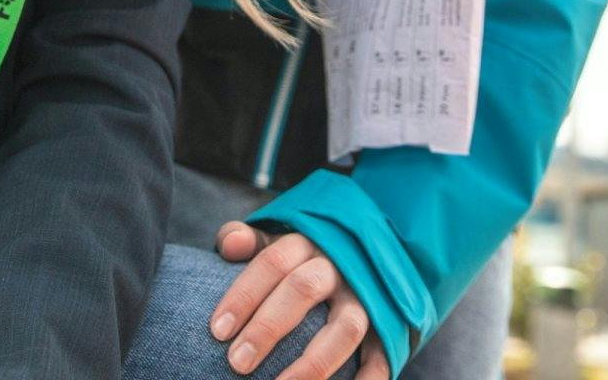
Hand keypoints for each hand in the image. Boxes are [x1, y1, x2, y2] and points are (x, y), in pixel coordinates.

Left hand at [208, 222, 388, 379]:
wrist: (372, 254)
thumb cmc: (306, 257)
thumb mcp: (280, 240)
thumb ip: (250, 240)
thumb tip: (230, 245)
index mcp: (308, 241)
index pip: (272, 262)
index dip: (244, 295)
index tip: (217, 331)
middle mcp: (340, 265)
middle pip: (303, 289)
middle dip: (268, 327)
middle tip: (236, 364)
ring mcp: (368, 295)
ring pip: (346, 326)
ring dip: (314, 362)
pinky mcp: (390, 323)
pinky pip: (383, 354)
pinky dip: (368, 378)